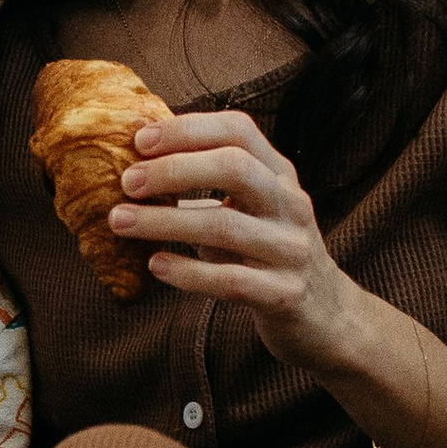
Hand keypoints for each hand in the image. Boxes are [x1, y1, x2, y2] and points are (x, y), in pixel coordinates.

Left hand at [113, 107, 366, 374]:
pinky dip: (188, 272)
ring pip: (225, 226)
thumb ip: (206, 184)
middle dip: (175, 169)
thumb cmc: (267, 255)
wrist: (327, 318)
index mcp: (279, 175)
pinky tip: (155, 265)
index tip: (140, 139)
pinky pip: (232, 280)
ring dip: (164, 222)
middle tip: (127, 181)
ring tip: (119, 221)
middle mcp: (291, 205)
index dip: (188, 129)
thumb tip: (135, 157)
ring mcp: (292, 250)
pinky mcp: (286, 295)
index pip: (239, 131)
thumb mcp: (247, 210)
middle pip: (235, 167)